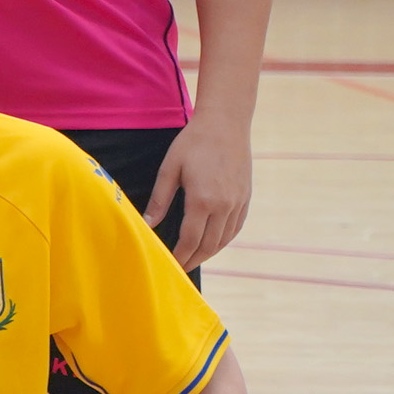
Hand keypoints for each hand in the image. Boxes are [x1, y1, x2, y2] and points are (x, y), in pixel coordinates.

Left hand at [150, 107, 252, 266]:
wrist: (226, 124)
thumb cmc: (192, 143)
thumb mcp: (169, 169)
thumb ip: (159, 200)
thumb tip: (147, 224)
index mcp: (202, 200)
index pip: (190, 240)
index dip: (179, 256)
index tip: (169, 265)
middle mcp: (224, 205)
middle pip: (208, 245)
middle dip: (192, 260)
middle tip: (179, 269)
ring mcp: (238, 202)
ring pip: (224, 239)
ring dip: (208, 253)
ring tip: (193, 259)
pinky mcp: (245, 198)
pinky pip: (236, 227)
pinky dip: (223, 240)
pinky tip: (213, 243)